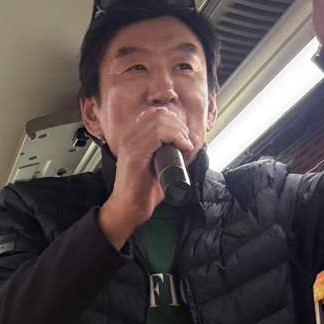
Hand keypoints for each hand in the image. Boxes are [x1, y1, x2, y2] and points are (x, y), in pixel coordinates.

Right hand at [98, 106, 193, 248]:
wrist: (129, 209)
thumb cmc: (143, 192)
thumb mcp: (163, 167)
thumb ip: (177, 153)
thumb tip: (194, 138)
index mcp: (134, 139)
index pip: (155, 114)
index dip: (174, 122)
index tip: (184, 138)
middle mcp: (130, 138)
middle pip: (158, 114)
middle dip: (178, 125)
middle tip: (186, 142)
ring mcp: (130, 145)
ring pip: (159, 121)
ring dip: (178, 131)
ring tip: (185, 146)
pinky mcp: (135, 155)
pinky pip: (156, 135)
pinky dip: (174, 138)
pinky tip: (182, 147)